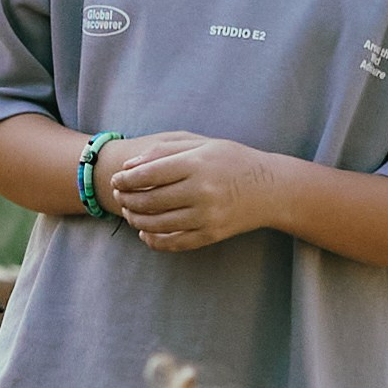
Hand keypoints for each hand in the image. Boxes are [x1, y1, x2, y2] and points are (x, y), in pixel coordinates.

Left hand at [103, 132, 282, 251]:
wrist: (271, 189)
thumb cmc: (233, 161)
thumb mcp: (203, 145)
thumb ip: (165, 150)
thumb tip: (130, 166)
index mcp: (198, 164)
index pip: (149, 174)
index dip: (126, 179)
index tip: (116, 180)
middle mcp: (201, 191)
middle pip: (149, 201)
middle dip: (127, 200)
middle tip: (119, 196)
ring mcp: (206, 217)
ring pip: (157, 224)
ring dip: (135, 220)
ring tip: (129, 212)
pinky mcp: (211, 235)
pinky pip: (173, 242)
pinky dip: (153, 240)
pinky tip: (145, 232)